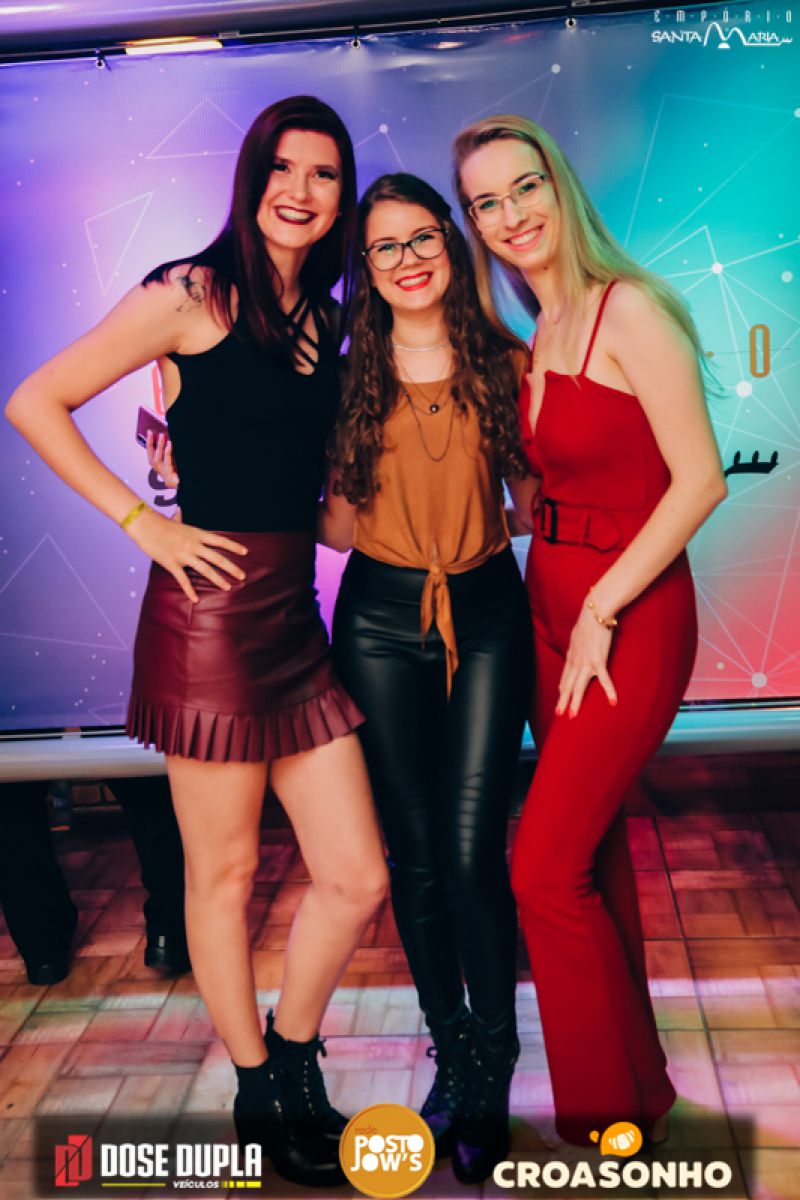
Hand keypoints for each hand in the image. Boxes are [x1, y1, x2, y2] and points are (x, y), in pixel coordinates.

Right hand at [125, 507, 246, 602]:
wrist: (144, 524)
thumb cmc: (159, 521)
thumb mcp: (176, 520)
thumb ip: (181, 519)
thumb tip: (180, 511)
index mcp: (197, 534)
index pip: (220, 540)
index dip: (234, 546)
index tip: (245, 552)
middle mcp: (193, 544)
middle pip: (217, 558)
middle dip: (232, 568)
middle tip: (242, 576)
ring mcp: (183, 554)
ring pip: (205, 569)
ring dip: (218, 579)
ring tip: (228, 587)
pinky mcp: (172, 563)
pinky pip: (183, 579)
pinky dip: (189, 591)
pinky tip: (196, 599)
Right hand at [146, 430, 178, 488]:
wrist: (186, 483)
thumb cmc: (182, 473)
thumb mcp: (174, 460)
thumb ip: (168, 452)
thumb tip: (165, 437)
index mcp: (161, 468)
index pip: (151, 455)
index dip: (148, 444)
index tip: (149, 432)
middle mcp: (161, 472)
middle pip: (152, 457)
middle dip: (150, 444)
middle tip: (152, 432)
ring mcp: (165, 476)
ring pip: (158, 460)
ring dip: (159, 447)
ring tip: (161, 436)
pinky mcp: (169, 478)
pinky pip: (167, 463)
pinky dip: (167, 453)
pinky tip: (169, 444)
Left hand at [556, 602, 617, 717]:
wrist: (595, 613)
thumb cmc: (588, 622)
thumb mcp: (577, 636)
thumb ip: (577, 646)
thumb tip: (577, 648)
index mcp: (571, 656)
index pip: (565, 677)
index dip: (562, 689)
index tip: (561, 698)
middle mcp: (576, 662)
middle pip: (568, 685)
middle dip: (563, 701)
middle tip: (559, 714)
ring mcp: (586, 663)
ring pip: (579, 687)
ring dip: (576, 702)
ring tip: (572, 715)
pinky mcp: (599, 661)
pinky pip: (604, 680)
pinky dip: (609, 691)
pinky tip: (613, 701)